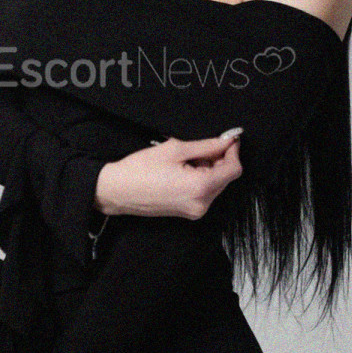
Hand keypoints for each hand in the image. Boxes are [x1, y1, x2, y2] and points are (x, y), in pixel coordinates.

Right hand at [94, 130, 242, 220]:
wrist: (117, 191)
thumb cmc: (141, 169)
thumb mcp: (175, 149)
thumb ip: (206, 145)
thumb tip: (227, 141)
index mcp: (201, 187)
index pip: (234, 169)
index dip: (233, 151)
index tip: (228, 139)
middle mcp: (202, 203)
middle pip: (226, 177)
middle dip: (220, 160)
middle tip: (202, 146)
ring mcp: (196, 211)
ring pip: (216, 185)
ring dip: (210, 169)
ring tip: (187, 160)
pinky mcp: (189, 213)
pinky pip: (205, 193)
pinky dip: (202, 179)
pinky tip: (184, 171)